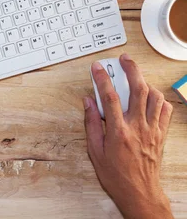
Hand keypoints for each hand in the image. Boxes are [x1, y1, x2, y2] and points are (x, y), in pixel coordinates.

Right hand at [84, 53, 172, 218]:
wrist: (139, 192)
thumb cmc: (116, 175)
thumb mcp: (94, 150)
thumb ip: (90, 123)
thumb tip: (88, 102)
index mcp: (118, 131)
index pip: (110, 96)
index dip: (102, 78)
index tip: (97, 67)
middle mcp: (138, 127)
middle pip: (138, 89)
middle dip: (131, 69)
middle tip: (124, 59)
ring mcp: (152, 130)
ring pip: (154, 97)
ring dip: (145, 82)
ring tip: (136, 77)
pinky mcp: (160, 134)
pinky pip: (165, 110)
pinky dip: (158, 99)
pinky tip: (150, 97)